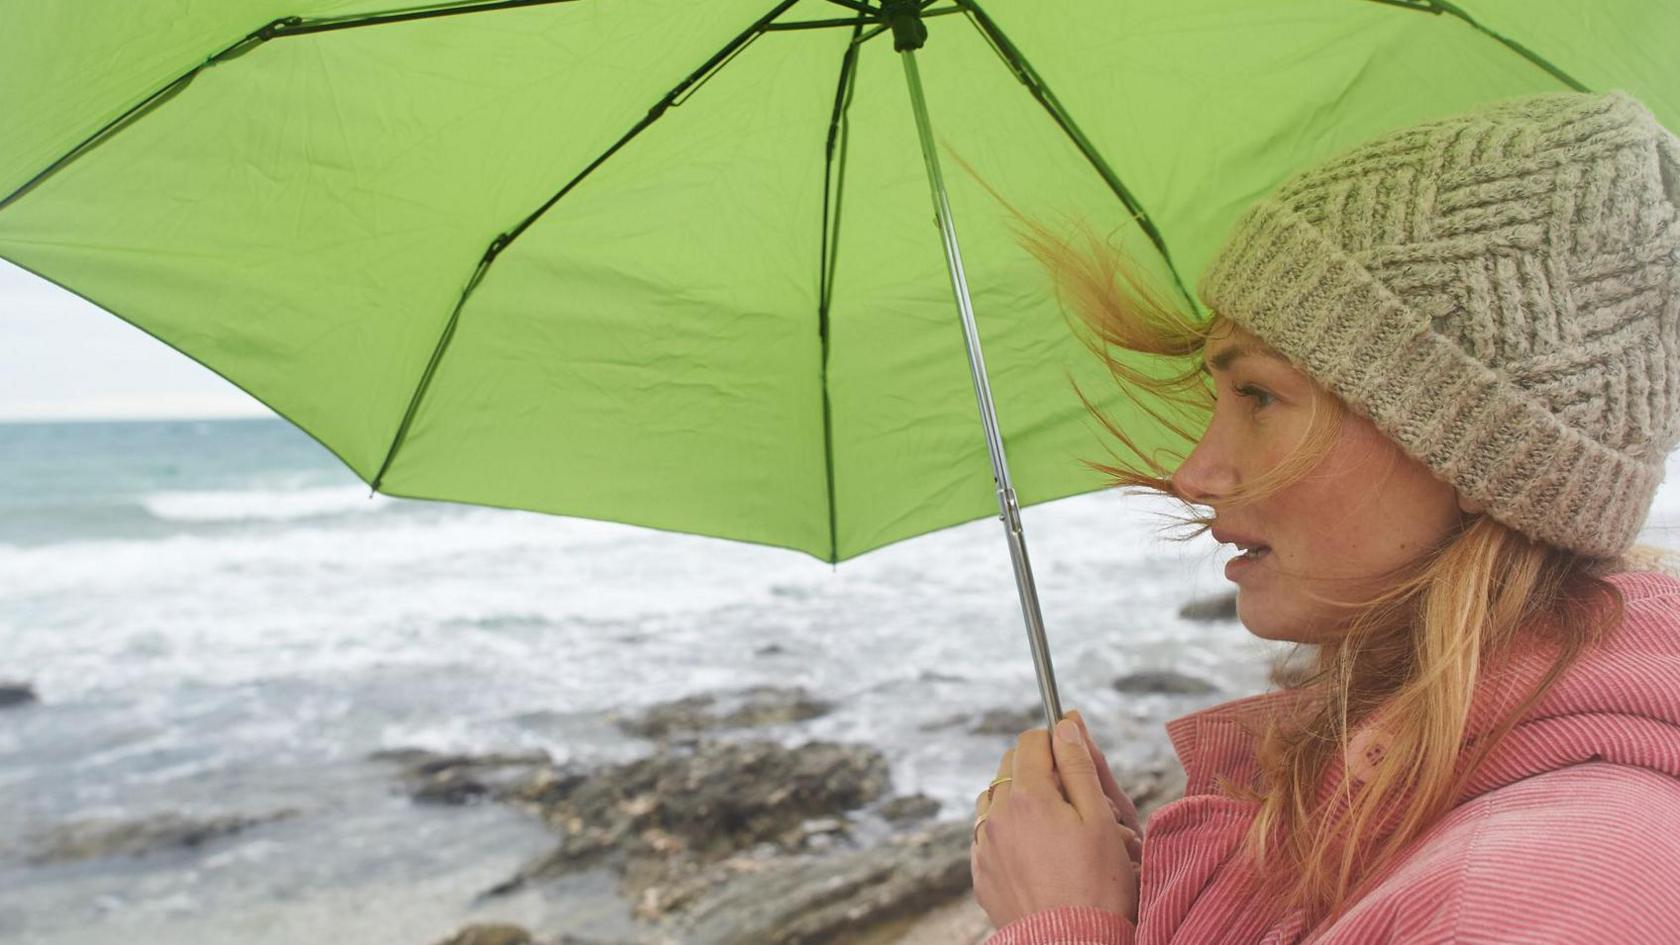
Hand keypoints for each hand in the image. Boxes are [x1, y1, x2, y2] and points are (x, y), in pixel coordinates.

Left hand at [971, 716, 1139, 927]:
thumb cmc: (1096, 887)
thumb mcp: (1099, 819)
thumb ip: (1077, 767)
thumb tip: (1064, 725)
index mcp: (1027, 797)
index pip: (1031, 742)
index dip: (1055, 741)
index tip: (1074, 755)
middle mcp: (996, 816)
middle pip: (1010, 767)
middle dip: (1039, 769)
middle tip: (1073, 796)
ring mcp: (983, 847)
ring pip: (993, 800)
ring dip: (1018, 799)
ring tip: (1053, 823)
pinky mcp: (981, 874)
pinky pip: (986, 836)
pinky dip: (1005, 831)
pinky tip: (1034, 850)